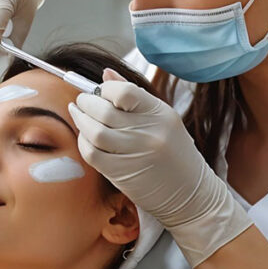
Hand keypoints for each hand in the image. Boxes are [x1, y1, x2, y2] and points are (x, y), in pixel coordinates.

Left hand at [67, 70, 252, 267]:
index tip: (99, 90)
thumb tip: (105, 74)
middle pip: (104, 111)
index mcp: (160, 114)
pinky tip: (84, 136)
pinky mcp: (122, 173)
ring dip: (80, 120)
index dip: (105, 88)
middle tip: (81, 101)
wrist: (189, 194)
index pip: (124, 92)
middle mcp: (148, 133)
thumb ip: (134, 96)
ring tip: (78, 114)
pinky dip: (83, 142)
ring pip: (94, 131)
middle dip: (86, 102)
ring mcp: (134, 154)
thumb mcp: (163, 119)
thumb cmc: (174, 153)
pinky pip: (92, 153)